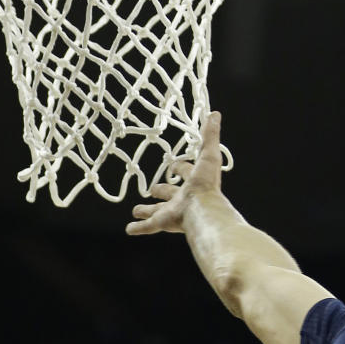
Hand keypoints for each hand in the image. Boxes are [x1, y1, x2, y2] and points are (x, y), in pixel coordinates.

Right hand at [126, 111, 224, 235]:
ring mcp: (171, 212)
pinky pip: (148, 226)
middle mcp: (182, 199)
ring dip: (146, 211)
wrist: (202, 210)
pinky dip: (138, 228)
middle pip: (169, 194)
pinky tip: (129, 229)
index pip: (186, 173)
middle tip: (153, 190)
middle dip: (161, 191)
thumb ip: (210, 136)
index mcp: (193, 183)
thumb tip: (215, 114)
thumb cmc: (207, 184)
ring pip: (156, 212)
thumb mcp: (209, 155)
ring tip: (136, 210)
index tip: (173, 165)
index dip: (180, 168)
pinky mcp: (162, 223)